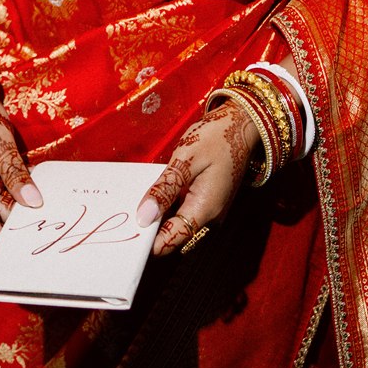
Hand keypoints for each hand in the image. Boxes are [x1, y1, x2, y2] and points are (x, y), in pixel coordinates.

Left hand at [136, 99, 260, 256]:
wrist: (241, 126)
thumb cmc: (216, 137)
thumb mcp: (186, 158)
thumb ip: (166, 188)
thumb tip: (144, 216)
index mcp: (205, 208)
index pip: (173, 240)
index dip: (150, 242)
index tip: (129, 236)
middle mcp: (209, 215)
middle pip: (174, 233)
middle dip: (151, 226)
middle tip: (126, 214)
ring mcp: (210, 209)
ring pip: (178, 221)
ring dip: (159, 214)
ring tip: (136, 203)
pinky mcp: (207, 200)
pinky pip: (184, 210)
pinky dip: (169, 204)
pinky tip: (156, 193)